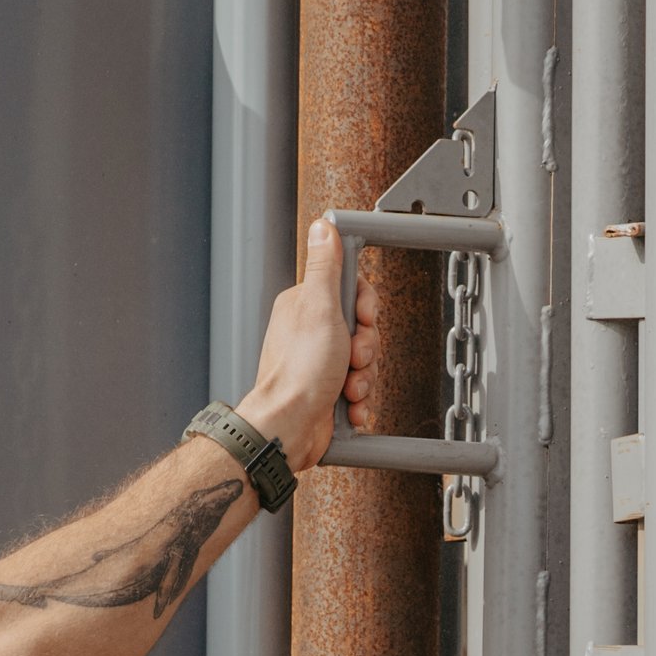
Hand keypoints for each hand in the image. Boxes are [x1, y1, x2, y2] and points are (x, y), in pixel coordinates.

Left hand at [242, 218, 379, 473]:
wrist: (289, 428)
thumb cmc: (299, 373)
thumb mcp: (319, 308)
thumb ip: (325, 267)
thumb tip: (323, 227)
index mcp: (305, 307)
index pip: (352, 292)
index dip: (366, 309)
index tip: (362, 320)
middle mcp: (311, 333)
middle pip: (363, 329)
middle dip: (366, 349)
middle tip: (353, 358)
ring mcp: (319, 364)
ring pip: (364, 362)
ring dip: (364, 379)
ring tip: (347, 387)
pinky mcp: (328, 392)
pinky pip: (359, 390)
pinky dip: (359, 401)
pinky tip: (348, 406)